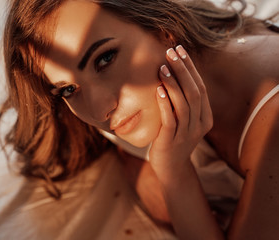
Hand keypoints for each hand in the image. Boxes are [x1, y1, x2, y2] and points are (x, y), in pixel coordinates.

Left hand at [149, 45, 212, 175]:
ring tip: (162, 67)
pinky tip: (158, 90)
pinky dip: (165, 103)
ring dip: (173, 84)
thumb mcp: (183, 120)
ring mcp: (186, 134)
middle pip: (194, 93)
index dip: (191, 68)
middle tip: (170, 52)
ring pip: (184, 105)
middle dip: (183, 70)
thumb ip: (183, 102)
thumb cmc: (173, 138)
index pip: (200, 87)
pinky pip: (170, 120)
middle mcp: (199, 125)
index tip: (180, 50)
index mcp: (205, 117)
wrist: (170, 168)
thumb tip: (173, 74)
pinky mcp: (171, 141)